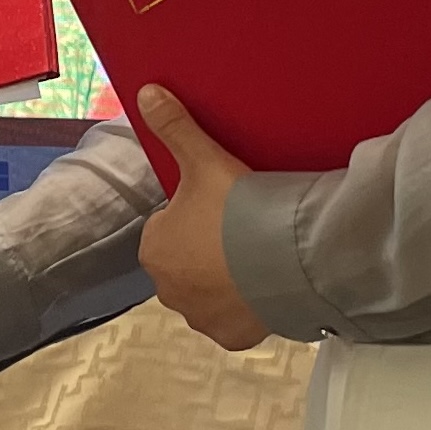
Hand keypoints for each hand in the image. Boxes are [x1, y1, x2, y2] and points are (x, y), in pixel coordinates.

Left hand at [136, 85, 268, 351]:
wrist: (284, 259)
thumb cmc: (237, 210)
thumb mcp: (204, 160)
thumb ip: (174, 127)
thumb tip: (145, 92)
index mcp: (153, 249)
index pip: (166, 228)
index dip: (192, 215)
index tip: (220, 206)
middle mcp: (168, 290)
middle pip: (185, 262)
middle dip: (205, 249)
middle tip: (241, 228)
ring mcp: (200, 317)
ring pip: (208, 293)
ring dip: (224, 279)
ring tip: (256, 255)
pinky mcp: (231, 337)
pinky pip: (234, 320)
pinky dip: (245, 307)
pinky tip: (263, 285)